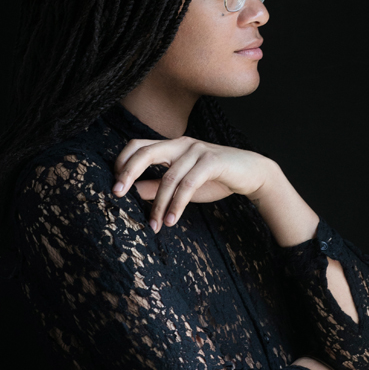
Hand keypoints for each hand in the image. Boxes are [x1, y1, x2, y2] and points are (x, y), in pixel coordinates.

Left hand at [112, 136, 276, 232]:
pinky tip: (172, 220)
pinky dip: (177, 205)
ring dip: (159, 204)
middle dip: (128, 173)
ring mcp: (197, 150)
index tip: (115, 185)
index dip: (123, 162)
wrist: (253, 173)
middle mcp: (181, 143)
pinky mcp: (212, 161)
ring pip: (168, 177)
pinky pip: (188, 184)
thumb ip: (158, 186)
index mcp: (171, 146)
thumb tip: (132, 193)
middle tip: (117, 194)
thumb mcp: (182, 185)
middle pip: (145, 152)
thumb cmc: (215, 179)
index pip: (138, 146)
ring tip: (155, 225)